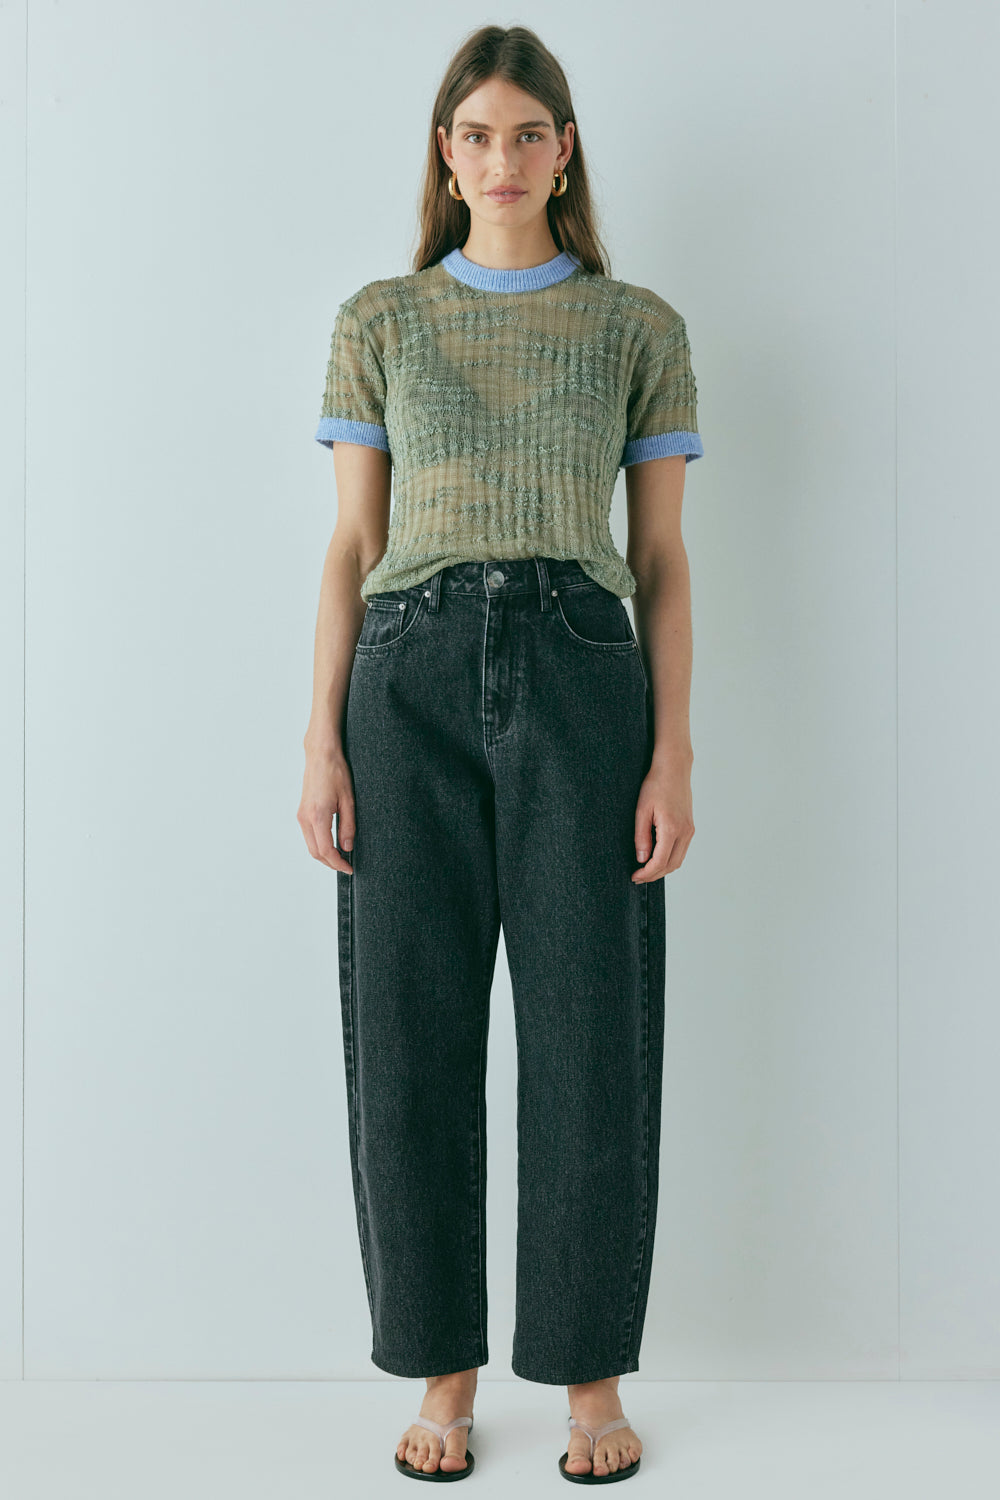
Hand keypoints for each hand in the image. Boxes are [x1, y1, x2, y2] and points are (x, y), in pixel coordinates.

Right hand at [297, 743, 355, 873]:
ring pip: (310, 845)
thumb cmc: (336, 772)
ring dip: (324, 855)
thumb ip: (348, 826)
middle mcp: (306, 818)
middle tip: (346, 865)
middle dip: (330, 863)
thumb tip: (347, 847)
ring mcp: (301, 815)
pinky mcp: (301, 812)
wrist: (321, 755)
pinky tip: (331, 843)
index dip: (338, 863)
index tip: (349, 868)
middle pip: (315, 852)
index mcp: (318, 816)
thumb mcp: (349, 800)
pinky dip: (318, 844)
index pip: (326, 850)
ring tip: (341, 857)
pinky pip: (308, 835)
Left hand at [631, 758, 693, 881]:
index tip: (635, 877)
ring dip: (663, 869)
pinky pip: (681, 850)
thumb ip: (641, 837)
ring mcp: (690, 830)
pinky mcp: (690, 827)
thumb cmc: (656, 785)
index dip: (646, 873)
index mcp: (672, 829)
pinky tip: (657, 857)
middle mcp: (685, 832)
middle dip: (654, 875)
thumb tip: (642, 859)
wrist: (674, 768)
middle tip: (638, 877)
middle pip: (671, 865)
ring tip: (646, 870)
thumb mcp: (642, 810)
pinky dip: (670, 859)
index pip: (660, 862)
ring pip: (678, 860)